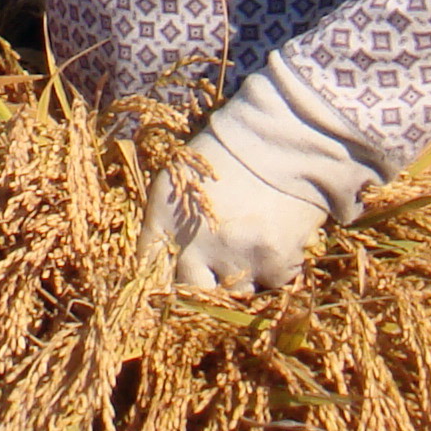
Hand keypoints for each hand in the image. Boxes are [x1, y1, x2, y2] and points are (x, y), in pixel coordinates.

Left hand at [139, 56, 390, 293]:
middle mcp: (194, 247)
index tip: (170, 282)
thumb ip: (166, 223)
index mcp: (163, 221)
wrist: (282, 137)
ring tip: (250, 246)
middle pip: (189, 293)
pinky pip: (271, 284)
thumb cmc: (226, 152)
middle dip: (200, 286)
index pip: (148, 271)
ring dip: (240, 276)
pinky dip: (274, 268)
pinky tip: (275, 238)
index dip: (158, 281)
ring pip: (233, 292)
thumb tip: (160, 263)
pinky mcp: (274, 265)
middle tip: (216, 271)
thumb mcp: (179, 178)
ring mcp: (235, 260)